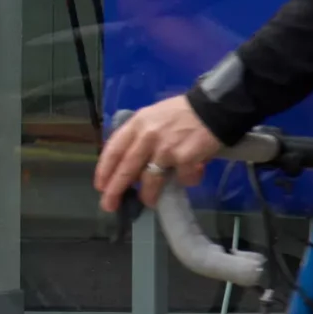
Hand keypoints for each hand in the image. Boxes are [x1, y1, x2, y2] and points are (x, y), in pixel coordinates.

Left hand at [94, 96, 226, 213]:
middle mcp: (148, 136)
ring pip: (150, 179)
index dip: (104, 169)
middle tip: (108, 204)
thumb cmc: (181, 114)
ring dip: (148, 195)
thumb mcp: (153, 117)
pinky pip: (181, 179)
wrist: (213, 109)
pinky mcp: (185, 159)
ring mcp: (166, 149)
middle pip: (127, 167)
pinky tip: (190, 176)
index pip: (114, 149)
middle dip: (115, 189)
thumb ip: (140, 137)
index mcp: (137, 124)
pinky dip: (186, 181)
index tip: (100, 185)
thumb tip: (130, 163)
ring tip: (148, 202)